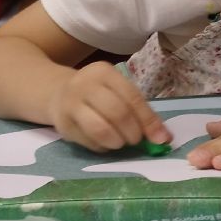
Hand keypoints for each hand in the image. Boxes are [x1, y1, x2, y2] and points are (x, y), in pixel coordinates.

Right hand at [47, 62, 169, 151]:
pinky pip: (89, 142)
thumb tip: (163, 137)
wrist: (57, 93)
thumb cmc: (98, 94)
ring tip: (120, 143)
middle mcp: (84, 84)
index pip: (132, 97)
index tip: (160, 138)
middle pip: (117, 113)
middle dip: (133, 133)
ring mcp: (70, 104)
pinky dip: (103, 148)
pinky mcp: (63, 125)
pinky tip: (105, 143)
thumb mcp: (118, 92)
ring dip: (117, 142)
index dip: (148, 120)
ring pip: (100, 129)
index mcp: (104, 72)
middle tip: (135, 140)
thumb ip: (140, 111)